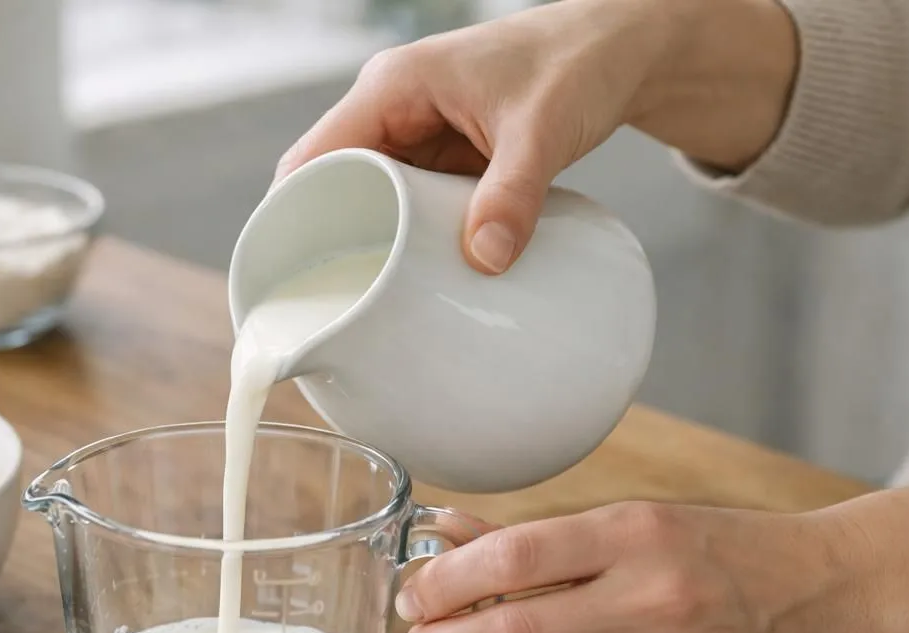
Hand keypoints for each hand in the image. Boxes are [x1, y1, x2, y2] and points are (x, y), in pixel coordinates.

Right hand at [275, 0, 796, 273]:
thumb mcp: (543, 131)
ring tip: (361, 306)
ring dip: (366, 246)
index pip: (312, 159)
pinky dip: (403, 239)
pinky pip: (404, 204)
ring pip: (365, 199)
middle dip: (325, 243)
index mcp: (392, 87)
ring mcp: (414, 134)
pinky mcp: (441, 157)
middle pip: (329, 185)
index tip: (288, 279)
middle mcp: (391, 108)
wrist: (620, 49)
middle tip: (328, 307)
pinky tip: (410, 281)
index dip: (291, 219)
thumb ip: (513, 194)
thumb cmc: (578, 64)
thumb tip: (485, 260)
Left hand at [396, 500, 875, 632]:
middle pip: (518, 631)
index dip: (448, 581)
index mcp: (633, 531)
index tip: (416, 595)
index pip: (515, 555)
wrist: (835, 593)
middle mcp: (650, 595)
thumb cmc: (727, 551)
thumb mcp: (637, 521)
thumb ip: (540, 536)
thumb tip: (447, 532)